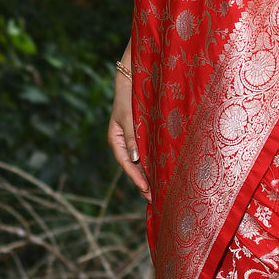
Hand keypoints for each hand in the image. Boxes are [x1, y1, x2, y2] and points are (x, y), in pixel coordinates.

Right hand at [107, 70, 151, 200]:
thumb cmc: (129, 97)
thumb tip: (135, 160)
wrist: (134, 79)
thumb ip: (132, 137)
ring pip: (141, 163)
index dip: (136, 177)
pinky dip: (154, 165)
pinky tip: (162, 174)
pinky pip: (148, 154)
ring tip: (159, 193)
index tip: (146, 189)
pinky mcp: (144, 137)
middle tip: (154, 200)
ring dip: (149, 177)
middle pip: (134, 167)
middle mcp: (125, 144)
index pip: (126, 163)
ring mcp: (134, 141)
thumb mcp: (128, 117)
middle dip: (143, 183)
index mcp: (116, 140)